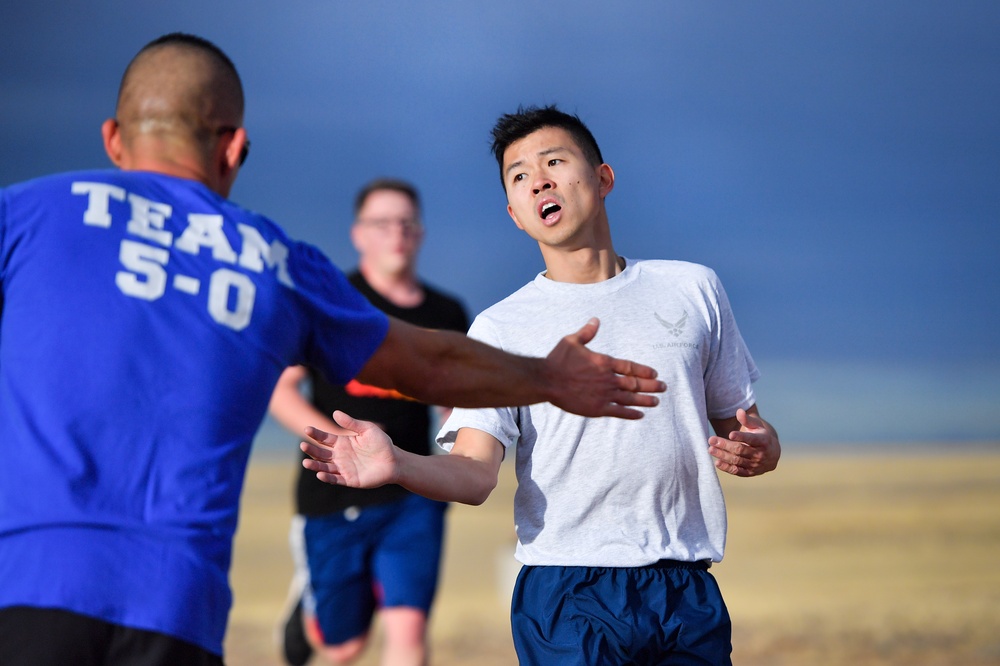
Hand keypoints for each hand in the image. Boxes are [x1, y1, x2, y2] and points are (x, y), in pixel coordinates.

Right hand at [300, 411, 398, 487]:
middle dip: (311, 450)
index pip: (325, 438)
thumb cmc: (381, 443)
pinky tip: (320, 474)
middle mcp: (340, 455)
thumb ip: (352, 423)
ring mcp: (344, 468)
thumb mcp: (367, 429)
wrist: (394, 461)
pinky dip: (327, 478)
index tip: (307, 429)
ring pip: (325, 467)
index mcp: (342, 442)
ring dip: (315, 466)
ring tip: (306, 463)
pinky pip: (335, 479)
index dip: (316, 434)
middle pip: (321, 453)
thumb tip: (335, 413)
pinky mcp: (349, 479)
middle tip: (302, 445)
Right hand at [544, 318, 665, 418]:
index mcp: (604, 362)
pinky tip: (640, 415)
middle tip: (663, 387)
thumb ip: (587, 332)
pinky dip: (630, 413)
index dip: (644, 371)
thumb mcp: (572, 341)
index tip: (654, 373)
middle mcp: (608, 379)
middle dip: (651, 385)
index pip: (630, 367)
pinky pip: (618, 412)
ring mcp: (603, 395)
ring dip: (645, 400)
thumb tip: (595, 320)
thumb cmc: (558, 360)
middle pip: (635, 383)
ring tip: (657, 401)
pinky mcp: (597, 408)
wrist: (546, 380)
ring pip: (630, 398)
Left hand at [708, 408, 779, 476]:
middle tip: (711, 439)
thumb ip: (747, 419)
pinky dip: (727, 468)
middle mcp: (760, 454)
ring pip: (737, 460)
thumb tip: (739, 411)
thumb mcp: (757, 426)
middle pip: (741, 449)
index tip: (730, 434)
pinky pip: (737, 471)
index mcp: (764, 441)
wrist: (772, 454)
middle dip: (725, 445)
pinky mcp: (750, 472)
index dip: (741, 437)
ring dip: (723, 456)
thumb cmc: (761, 436)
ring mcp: (755, 465)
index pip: (752, 439)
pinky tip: (717, 462)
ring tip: (710, 449)